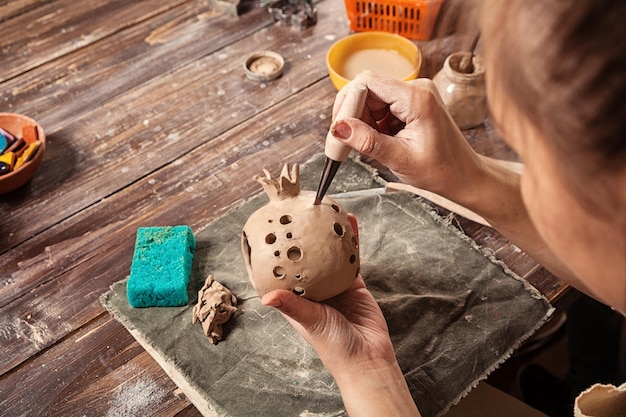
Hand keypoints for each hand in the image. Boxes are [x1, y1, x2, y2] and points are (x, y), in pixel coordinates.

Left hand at [261, 215, 420, 415]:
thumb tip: (265, 297)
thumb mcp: (309, 322)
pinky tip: (349, 224)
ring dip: (328, 235)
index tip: (269, 233)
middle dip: (302, 238)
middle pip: (305, 259)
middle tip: (297, 214)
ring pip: (329, 255)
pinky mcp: (354, 284)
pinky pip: (351, 259)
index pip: (281, 273)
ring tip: (324, 211)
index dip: (275, 254)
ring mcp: (334, 285)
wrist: (368, 358)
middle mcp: (313, 290)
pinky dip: (351, 242)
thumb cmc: (334, 347)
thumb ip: (291, 306)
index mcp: (296, 300)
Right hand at [332, 71, 482, 202]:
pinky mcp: (411, 104)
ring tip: (373, 147)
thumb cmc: (441, 170)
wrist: (463, 176)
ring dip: (363, 122)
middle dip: (354, 115)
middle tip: (349, 141)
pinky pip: (381, 107)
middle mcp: (416, 89)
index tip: (341, 127)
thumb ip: (367, 142)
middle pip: (367, 89)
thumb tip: (339, 128)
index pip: (368, 81)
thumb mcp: (399, 159)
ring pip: (371, 99)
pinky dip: (374, 125)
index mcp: (417, 98)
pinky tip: (381, 143)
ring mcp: (414, 95)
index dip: (348, 102)